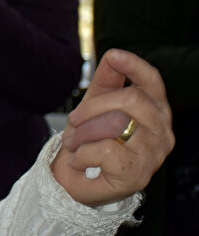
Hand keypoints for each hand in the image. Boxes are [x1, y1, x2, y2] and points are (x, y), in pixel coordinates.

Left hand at [52, 49, 173, 205]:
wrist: (74, 181)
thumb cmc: (89, 141)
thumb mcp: (95, 106)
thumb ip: (107, 81)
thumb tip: (113, 54)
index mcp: (154, 110)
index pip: (152, 82)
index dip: (135, 66)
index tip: (114, 55)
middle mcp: (162, 131)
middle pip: (131, 99)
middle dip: (92, 107)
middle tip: (73, 121)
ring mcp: (153, 154)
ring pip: (117, 124)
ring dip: (84, 133)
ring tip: (74, 144)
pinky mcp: (138, 174)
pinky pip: (107, 150)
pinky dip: (83, 154)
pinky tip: (81, 161)